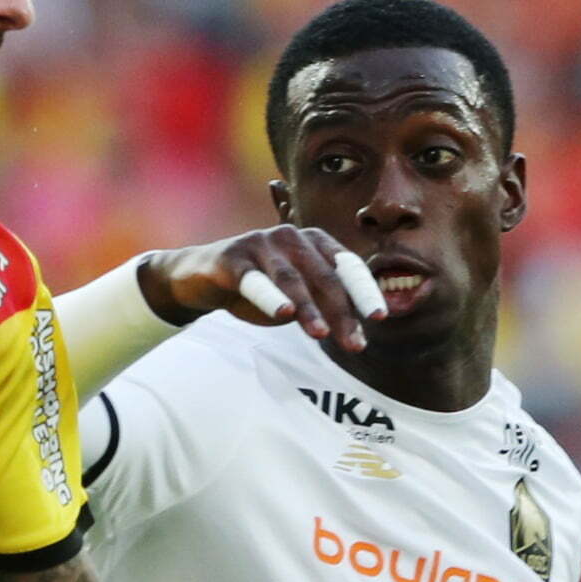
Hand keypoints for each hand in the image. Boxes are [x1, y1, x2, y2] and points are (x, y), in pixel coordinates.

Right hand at [138, 227, 385, 352]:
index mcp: (314, 242)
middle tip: (355, 344)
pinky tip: (283, 314)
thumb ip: (324, 305)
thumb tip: (360, 334)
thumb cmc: (259, 287)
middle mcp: (291, 237)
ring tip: (322, 335)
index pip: (347, 266)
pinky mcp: (232, 258)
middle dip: (342, 312)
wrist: (201, 277)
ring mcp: (261, 244)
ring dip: (309, 309)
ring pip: (292, 280)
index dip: (364, 292)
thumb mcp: (297, 296)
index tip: (379, 318)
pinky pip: (254, 280)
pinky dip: (271, 297)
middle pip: (324, 277)